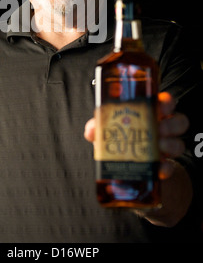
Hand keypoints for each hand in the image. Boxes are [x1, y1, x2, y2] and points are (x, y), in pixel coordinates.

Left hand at [84, 91, 192, 225]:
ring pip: (179, 144)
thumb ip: (97, 126)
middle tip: (159, 128)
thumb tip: (91, 130)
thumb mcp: (107, 130)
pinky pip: (171, 167)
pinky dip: (165, 168)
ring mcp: (166, 148)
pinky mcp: (164, 167)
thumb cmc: (119, 138)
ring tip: (158, 146)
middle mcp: (163, 129)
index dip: (167, 101)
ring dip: (171, 144)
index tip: (160, 104)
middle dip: (171, 124)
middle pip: (179, 121)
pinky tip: (158, 168)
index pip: (167, 102)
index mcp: (151, 114)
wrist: (126, 167)